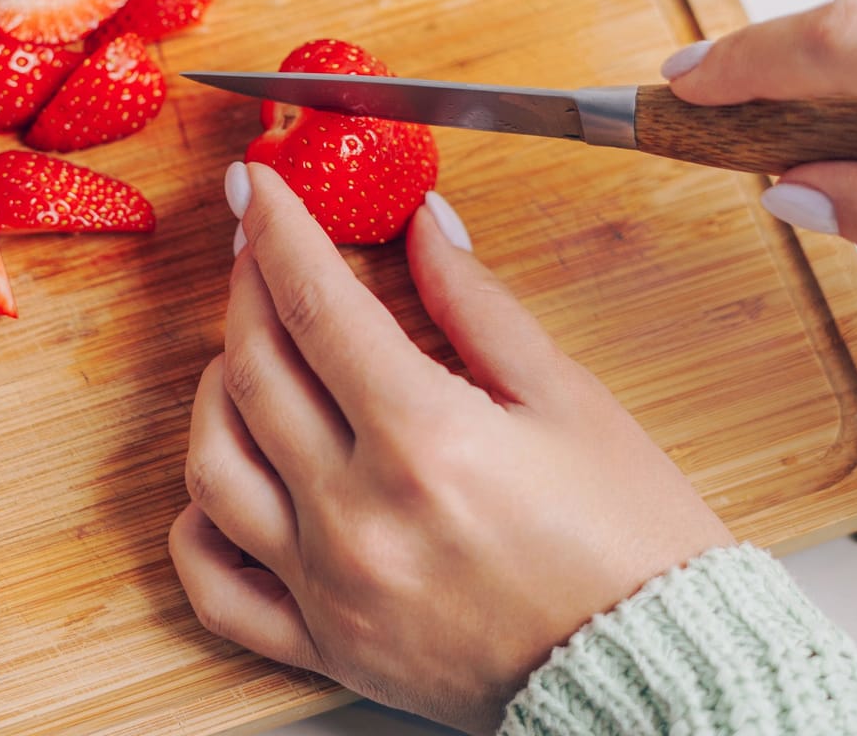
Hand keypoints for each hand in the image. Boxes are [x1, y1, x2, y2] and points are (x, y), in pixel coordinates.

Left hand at [169, 164, 732, 734]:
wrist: (657, 673)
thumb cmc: (631, 540)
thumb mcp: (569, 397)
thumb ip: (477, 304)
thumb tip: (423, 224)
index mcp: (425, 440)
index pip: (316, 305)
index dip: (277, 229)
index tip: (255, 184)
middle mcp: (360, 515)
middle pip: (257, 371)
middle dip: (245, 286)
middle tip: (255, 248)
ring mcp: (332, 587)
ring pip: (214, 468)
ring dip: (213, 393)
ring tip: (244, 355)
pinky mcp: (326, 647)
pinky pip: (218, 589)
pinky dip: (198, 526)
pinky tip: (218, 481)